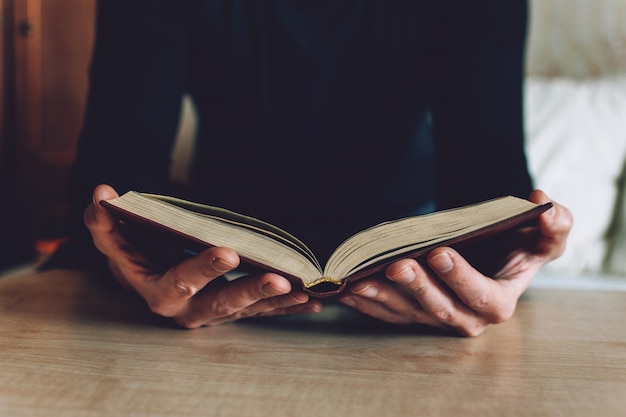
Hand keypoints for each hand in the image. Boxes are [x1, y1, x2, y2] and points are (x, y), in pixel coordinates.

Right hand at [84, 184, 322, 327]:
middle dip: (252, 291)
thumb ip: (105, 221)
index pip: (182, 280)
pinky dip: (286, 307)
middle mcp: (189, 311)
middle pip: (223, 302)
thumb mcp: (115, 240)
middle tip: (281, 278)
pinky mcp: (233, 312)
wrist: (146, 280)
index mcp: (160, 293)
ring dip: (278, 302)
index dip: (203, 268)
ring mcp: (214, 314)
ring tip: (306, 291)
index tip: (229, 251)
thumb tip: (101, 193)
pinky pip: (262, 313)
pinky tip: (313, 302)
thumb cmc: (133, 255)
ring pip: (248, 310)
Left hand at [338, 190, 572, 335]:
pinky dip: (368, 302)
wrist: (491, 253)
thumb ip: (553, 225)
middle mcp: (466, 316)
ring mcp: (436, 317)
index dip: (462, 278)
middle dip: (417, 287)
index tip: (440, 252)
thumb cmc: (518, 245)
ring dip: (383, 297)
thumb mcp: (543, 235)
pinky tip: (348, 288)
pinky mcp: (413, 312)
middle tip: (397, 264)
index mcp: (498, 301)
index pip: (482, 297)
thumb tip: (545, 206)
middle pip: (440, 308)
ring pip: (408, 312)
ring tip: (360, 279)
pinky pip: (388, 311)